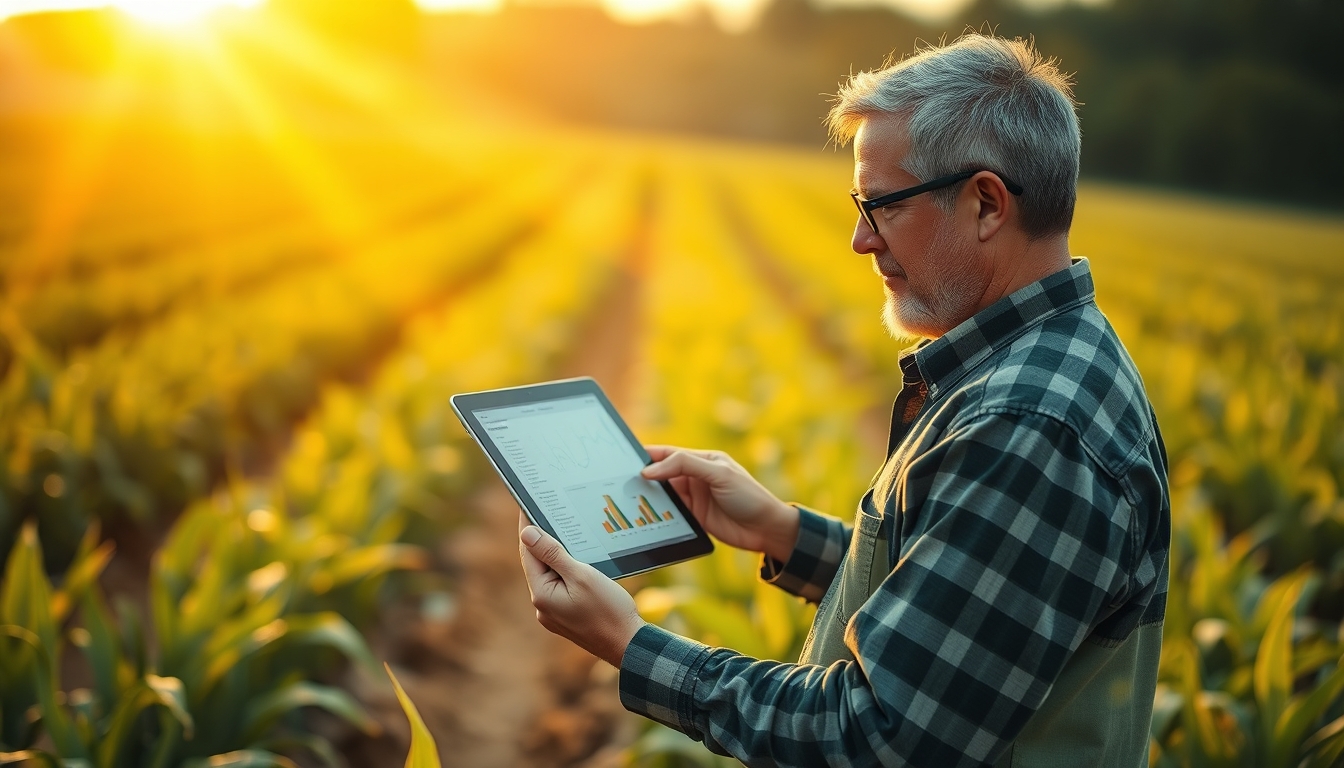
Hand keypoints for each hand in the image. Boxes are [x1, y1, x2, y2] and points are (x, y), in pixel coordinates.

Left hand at [518, 512, 645, 666]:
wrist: (628, 644)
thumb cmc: (609, 610)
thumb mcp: (582, 575)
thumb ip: (553, 554)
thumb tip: (527, 534)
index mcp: (542, 594)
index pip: (528, 553)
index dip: (528, 528)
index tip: (526, 506)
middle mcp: (542, 606)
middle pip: (537, 564)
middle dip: (542, 541)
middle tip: (546, 513)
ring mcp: (553, 613)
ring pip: (549, 576)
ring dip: (555, 557)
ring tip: (564, 534)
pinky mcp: (565, 617)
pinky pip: (559, 588)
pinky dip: (565, 573)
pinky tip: (576, 562)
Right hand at [641, 446, 799, 563]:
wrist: (767, 529)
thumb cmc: (749, 496)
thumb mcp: (719, 474)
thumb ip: (685, 466)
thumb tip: (651, 470)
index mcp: (703, 460)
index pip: (669, 454)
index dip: (648, 456)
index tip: (626, 460)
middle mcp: (696, 478)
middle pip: (662, 474)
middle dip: (643, 477)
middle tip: (620, 481)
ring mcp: (694, 498)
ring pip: (663, 494)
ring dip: (648, 497)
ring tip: (627, 498)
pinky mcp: (693, 518)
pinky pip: (670, 513)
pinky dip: (657, 513)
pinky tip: (643, 515)